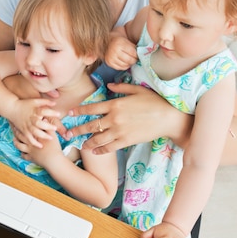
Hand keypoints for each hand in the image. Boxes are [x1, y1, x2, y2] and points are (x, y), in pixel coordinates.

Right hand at [8, 98, 59, 147]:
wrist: (12, 109)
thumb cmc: (25, 104)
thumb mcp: (34, 101)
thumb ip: (45, 101)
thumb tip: (55, 103)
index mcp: (34, 111)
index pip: (43, 111)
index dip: (51, 112)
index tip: (59, 114)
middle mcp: (31, 119)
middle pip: (39, 123)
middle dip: (47, 127)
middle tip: (55, 128)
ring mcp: (27, 125)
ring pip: (35, 132)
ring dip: (43, 136)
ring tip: (51, 138)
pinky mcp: (24, 131)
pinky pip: (29, 138)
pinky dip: (34, 142)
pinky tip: (40, 146)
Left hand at [12, 126, 61, 166]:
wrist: (54, 160)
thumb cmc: (54, 146)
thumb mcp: (53, 134)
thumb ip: (48, 126)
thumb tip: (44, 119)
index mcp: (35, 136)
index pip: (26, 129)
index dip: (21, 125)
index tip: (17, 122)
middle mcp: (30, 142)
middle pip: (20, 136)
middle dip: (16, 132)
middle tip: (13, 129)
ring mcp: (30, 151)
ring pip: (19, 146)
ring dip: (16, 142)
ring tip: (14, 140)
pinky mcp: (31, 158)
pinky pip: (24, 156)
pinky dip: (22, 154)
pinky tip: (21, 152)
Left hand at [64, 82, 192, 153]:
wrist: (168, 118)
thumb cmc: (155, 101)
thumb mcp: (137, 90)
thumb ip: (122, 87)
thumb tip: (110, 85)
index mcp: (115, 104)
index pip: (92, 108)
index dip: (80, 111)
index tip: (71, 113)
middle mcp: (114, 118)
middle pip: (91, 125)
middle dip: (78, 129)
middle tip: (68, 133)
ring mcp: (120, 131)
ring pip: (98, 139)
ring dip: (87, 142)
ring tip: (80, 145)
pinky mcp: (127, 141)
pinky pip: (110, 147)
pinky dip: (101, 150)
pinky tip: (95, 151)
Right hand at [105, 32, 137, 69]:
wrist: (108, 43)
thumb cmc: (120, 42)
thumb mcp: (127, 41)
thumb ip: (134, 48)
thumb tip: (141, 55)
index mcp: (120, 44)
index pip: (133, 53)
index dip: (137, 55)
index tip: (138, 55)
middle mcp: (114, 51)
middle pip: (129, 60)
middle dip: (134, 60)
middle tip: (135, 59)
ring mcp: (111, 58)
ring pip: (125, 65)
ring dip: (129, 64)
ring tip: (130, 61)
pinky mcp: (109, 63)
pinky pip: (120, 68)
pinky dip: (124, 66)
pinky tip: (125, 63)